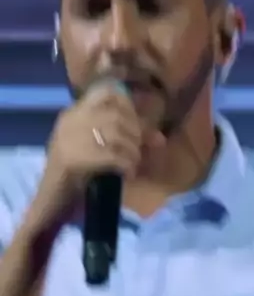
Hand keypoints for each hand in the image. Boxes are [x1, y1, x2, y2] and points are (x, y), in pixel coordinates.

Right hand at [26, 83, 142, 231]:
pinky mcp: (73, 158)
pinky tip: (128, 174)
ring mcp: (70, 138)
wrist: (50, 203)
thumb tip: (160, 138)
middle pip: (116, 115)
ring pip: (116, 133)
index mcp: (72, 115)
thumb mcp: (97, 151)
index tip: (136, 123)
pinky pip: (112, 155)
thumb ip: (123, 139)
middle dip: (134, 133)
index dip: (127, 105)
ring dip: (132, 151)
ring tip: (132, 164)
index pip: (104, 93)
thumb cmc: (76, 177)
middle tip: (136, 151)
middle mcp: (70, 121)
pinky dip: (126, 165)